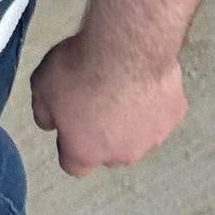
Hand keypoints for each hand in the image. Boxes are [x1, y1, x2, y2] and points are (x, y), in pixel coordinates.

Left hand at [30, 32, 187, 177]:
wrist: (125, 48)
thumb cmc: (79, 69)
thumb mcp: (41, 86)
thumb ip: (43, 112)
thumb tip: (48, 123)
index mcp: (86, 152)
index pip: (74, 166)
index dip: (69, 146)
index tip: (68, 125)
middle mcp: (122, 154)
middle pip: (108, 152)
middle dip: (100, 133)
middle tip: (93, 99)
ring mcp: (152, 137)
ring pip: (137, 135)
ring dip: (128, 118)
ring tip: (118, 84)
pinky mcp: (174, 116)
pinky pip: (159, 112)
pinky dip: (151, 101)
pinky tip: (141, 76)